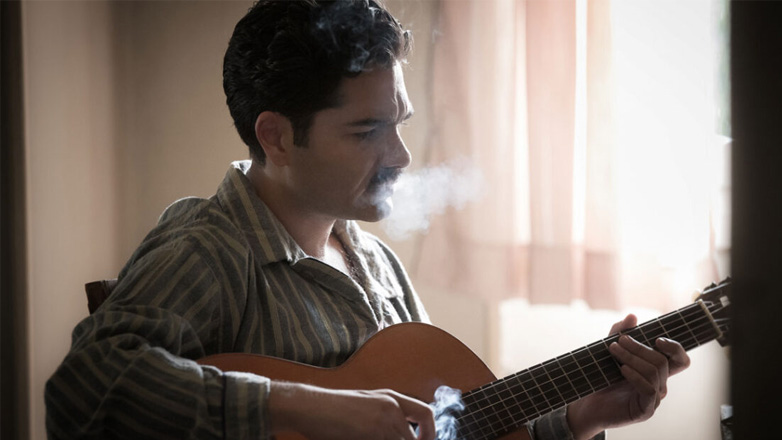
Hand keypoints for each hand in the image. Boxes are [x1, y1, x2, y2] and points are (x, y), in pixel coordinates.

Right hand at [269, 381, 435, 439]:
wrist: (312, 406)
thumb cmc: (334, 408)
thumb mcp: (367, 404)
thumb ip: (387, 415)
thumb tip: (404, 432)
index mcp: (392, 397)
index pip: (426, 414)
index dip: (430, 432)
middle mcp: (392, 407)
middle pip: (417, 436)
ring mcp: (383, 421)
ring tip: (370, 438)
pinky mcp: (372, 434)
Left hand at [566, 314, 690, 439]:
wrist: (589, 403)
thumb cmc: (602, 377)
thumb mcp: (610, 351)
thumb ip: (620, 333)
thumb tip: (632, 316)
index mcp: (657, 371)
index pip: (680, 360)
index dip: (675, 348)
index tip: (657, 339)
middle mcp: (660, 384)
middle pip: (662, 361)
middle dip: (639, 347)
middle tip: (619, 341)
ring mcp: (654, 398)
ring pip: (654, 371)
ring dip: (632, 357)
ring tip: (613, 350)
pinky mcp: (645, 409)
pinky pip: (648, 388)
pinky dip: (635, 375)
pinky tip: (621, 369)